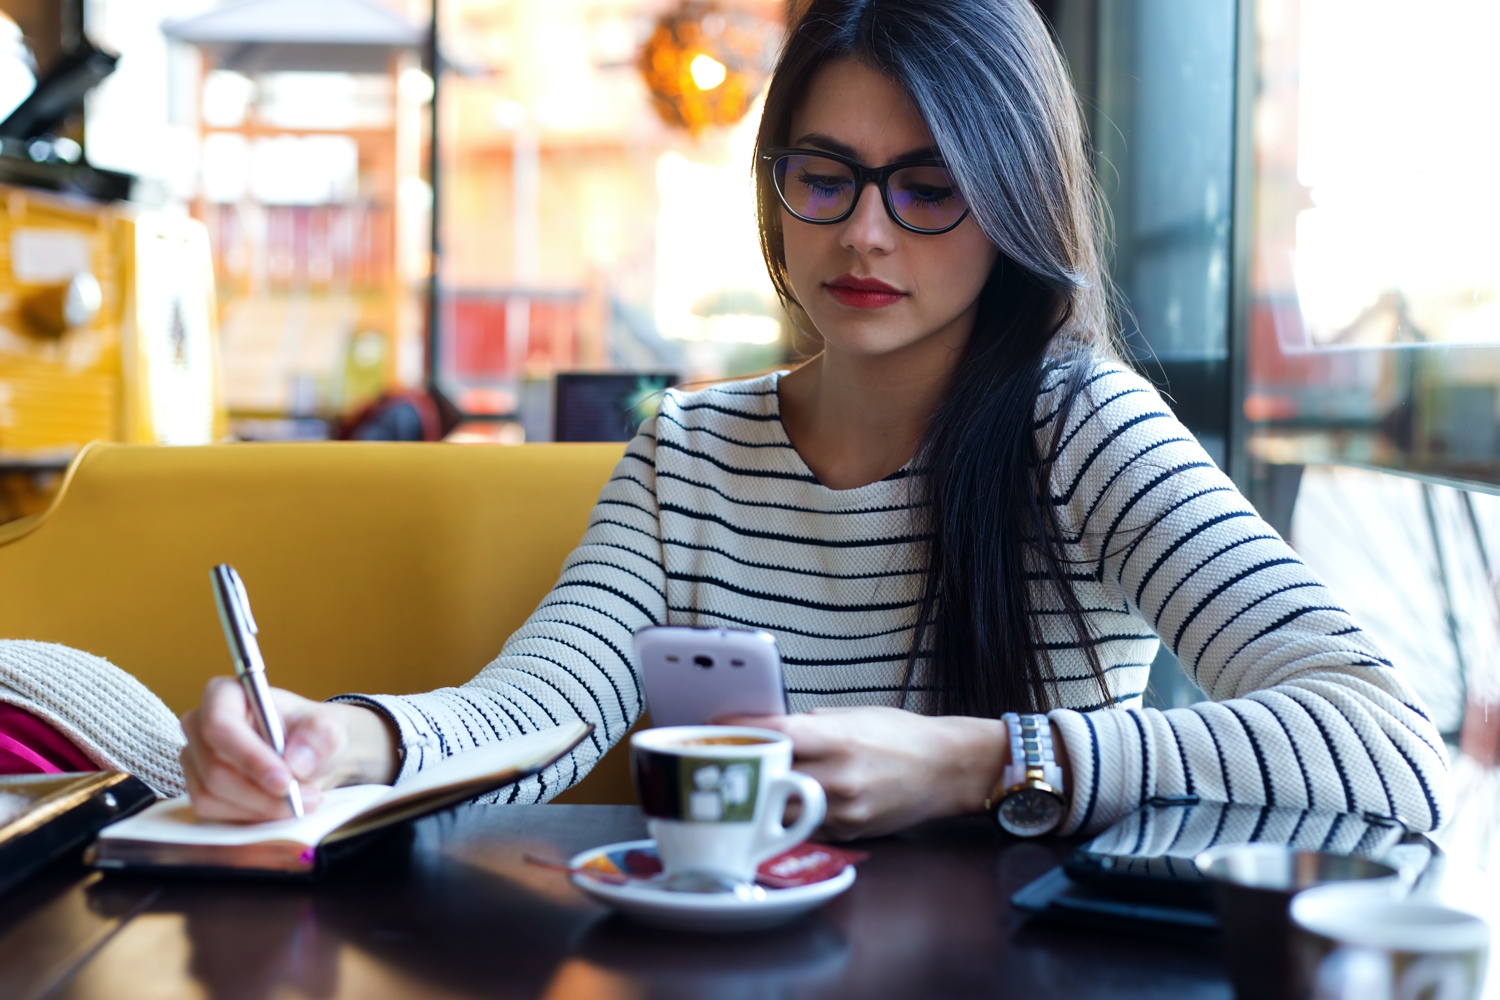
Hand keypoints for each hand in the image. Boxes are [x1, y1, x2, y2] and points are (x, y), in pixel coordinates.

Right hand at [180, 676, 398, 821]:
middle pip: (214, 768)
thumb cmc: (311, 734)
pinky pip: (213, 812)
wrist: (309, 756)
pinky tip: (277, 808)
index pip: (221, 725)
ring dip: (259, 807)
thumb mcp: (328, 729)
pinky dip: (249, 816)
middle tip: (302, 799)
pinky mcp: (198, 787)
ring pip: (211, 795)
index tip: (285, 781)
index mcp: (224, 694)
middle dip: (261, 792)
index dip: (250, 757)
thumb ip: (320, 737)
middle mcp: (200, 724)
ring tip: (299, 802)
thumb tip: (295, 760)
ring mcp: (195, 758)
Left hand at [715, 706, 1009, 840]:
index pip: (775, 733)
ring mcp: (842, 809)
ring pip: (779, 809)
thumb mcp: (852, 715)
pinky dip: (786, 816)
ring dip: (758, 798)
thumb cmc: (900, 735)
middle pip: (768, 777)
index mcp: (837, 738)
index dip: (739, 730)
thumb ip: (808, 724)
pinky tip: (775, 805)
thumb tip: (766, 729)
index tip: (715, 727)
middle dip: (741, 769)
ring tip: (740, 785)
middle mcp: (837, 776)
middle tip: (718, 760)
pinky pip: (803, 826)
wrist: (947, 768)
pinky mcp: (847, 832)